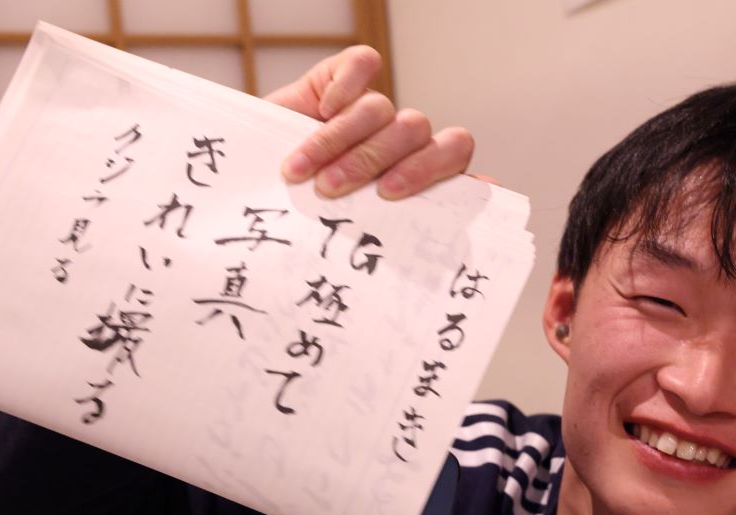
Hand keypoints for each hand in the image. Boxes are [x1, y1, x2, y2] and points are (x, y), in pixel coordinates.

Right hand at [264, 46, 473, 199]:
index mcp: (417, 171)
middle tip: (332, 188)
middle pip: (415, 130)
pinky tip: (321, 110)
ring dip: (340, 141)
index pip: (454, 151)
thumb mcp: (351, 228)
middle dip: (372, 162)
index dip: (430, 168)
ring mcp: (370, 109)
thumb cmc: (305, 216)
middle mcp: (399, 138)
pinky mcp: (340, 79)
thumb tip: (483, 192)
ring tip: (302, 173)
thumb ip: (409, 220)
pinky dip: (346, 85)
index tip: (388, 194)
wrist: (252, 188)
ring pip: (381, 108)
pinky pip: (363, 63)